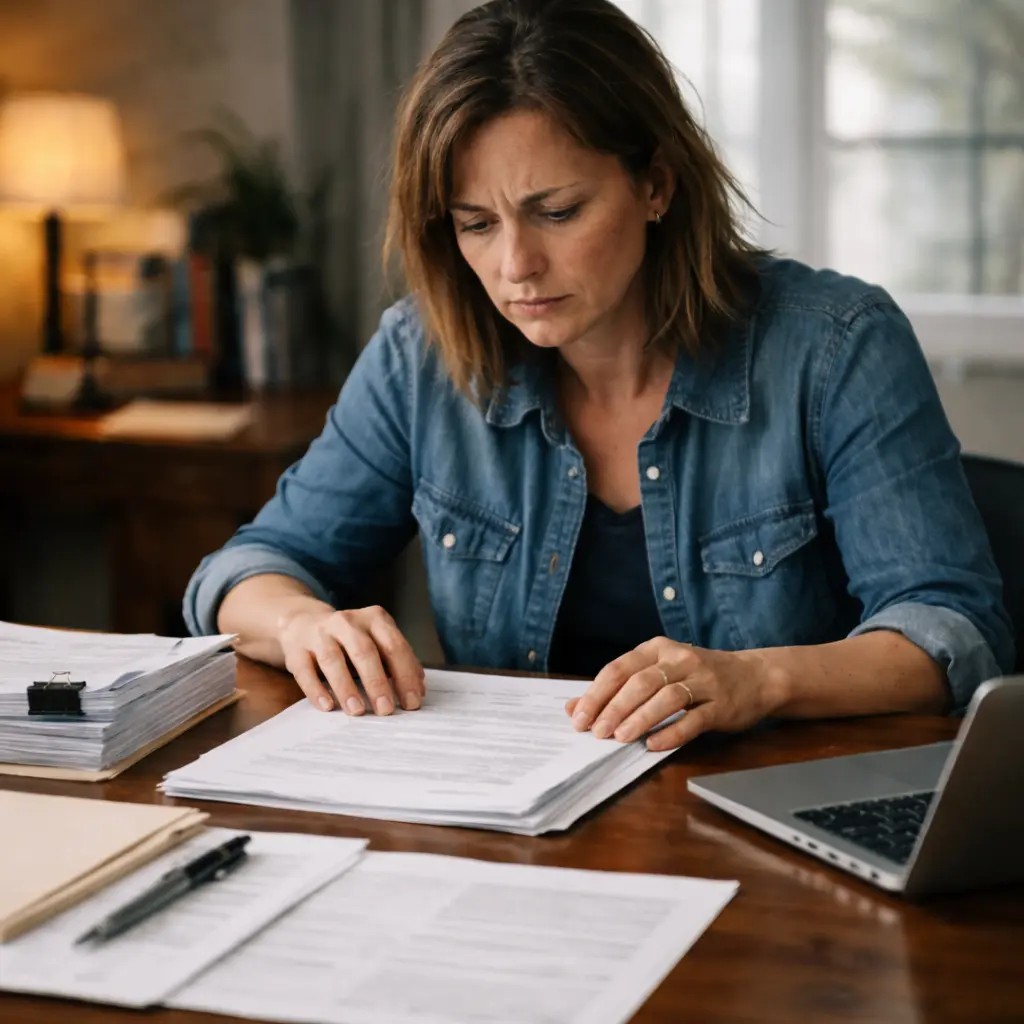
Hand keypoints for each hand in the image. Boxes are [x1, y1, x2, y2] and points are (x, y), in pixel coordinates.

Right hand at [277, 603, 424, 715]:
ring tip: (357, 711)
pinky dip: (316, 689)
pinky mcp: (296, 648)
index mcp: (374, 619)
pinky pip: (304, 669)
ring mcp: (319, 633)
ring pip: (333, 659)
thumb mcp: (376, 642)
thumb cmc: (350, 640)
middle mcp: (347, 621)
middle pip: (365, 651)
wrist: (304, 622)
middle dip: (377, 682)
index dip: (405, 675)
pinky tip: (327, 706)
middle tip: (386, 710)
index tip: (412, 702)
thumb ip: (396, 662)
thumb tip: (418, 689)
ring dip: (346, 687)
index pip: (394, 646)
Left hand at [565, 637, 777, 750]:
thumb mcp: (657, 673)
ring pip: (666, 698)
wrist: (755, 677)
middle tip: (597, 732)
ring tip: (620, 738)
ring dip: (640, 718)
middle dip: (614, 708)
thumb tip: (574, 707)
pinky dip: (672, 732)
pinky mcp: (722, 704)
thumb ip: (618, 689)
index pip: (619, 668)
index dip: (596, 694)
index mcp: (657, 649)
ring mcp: (703, 680)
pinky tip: (653, 745)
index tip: (578, 718)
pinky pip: (694, 719)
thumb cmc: (697, 677)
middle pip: (640, 682)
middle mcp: (679, 659)